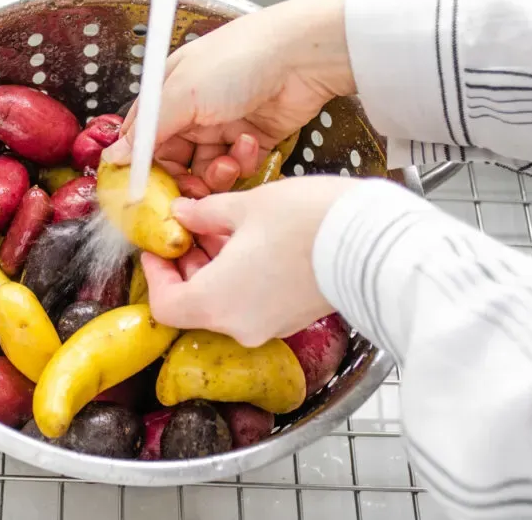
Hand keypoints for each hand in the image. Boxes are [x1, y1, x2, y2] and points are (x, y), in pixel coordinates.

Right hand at [103, 0, 355, 196]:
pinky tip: (249, 144)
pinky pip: (236, 167)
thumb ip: (147, 131)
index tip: (144, 194)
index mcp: (168, 94)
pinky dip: (241, 163)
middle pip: (174, 162)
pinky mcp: (252, 139)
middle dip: (181, 180)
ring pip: (206, 170)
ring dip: (214, 173)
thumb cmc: (238, 59)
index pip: (143, 140)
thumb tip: (114, 155)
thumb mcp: (181, 94)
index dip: (142, 168)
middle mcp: (192, 111)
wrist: (302, 55)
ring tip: (226, 162)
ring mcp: (223, 126)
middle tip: (190, 191)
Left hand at [142, 175, 357, 346]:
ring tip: (225, 230)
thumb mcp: (245, 206)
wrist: (375, 241)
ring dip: (217, 271)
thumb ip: (205, 214)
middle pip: (195, 306)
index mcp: (215, 302)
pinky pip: (254, 304)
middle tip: (192, 231)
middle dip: (189, 268)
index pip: (165, 306)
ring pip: (226, 304)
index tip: (160, 248)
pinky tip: (254, 243)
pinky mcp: (294, 318)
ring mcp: (270, 326)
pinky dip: (244, 279)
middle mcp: (240, 325)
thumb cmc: (309, 222)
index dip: (156, 275)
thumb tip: (184, 214)